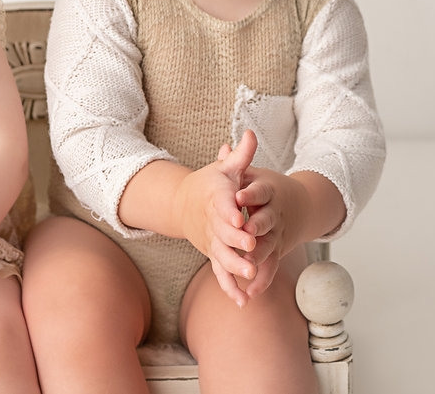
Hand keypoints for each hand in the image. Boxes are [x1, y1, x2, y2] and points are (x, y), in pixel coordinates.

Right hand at [175, 129, 258, 305]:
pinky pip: (220, 272)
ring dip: (235, 267)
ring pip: (221, 255)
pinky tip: (243, 301)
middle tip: (251, 247)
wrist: (183, 204)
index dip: (231, 210)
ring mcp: (211, 240)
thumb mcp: (225, 168)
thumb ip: (241, 155)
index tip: (240, 217)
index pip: (223, 204)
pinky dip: (230, 287)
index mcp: (216, 197)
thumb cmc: (212, 184)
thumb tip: (250, 133)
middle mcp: (211, 221)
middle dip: (236, 241)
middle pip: (222, 232)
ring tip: (250, 275)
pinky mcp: (212, 254)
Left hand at [235, 168, 307, 299]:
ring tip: (246, 267)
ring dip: (258, 258)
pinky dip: (261, 280)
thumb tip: (224, 146)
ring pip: (268, 248)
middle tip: (245, 236)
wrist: (300, 205)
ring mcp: (277, 235)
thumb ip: (238, 163)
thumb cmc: (266, 188)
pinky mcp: (277, 252)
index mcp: (268, 192)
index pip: (259, 191)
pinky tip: (249, 293)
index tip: (237, 197)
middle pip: (266, 222)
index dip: (249, 195)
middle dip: (256, 228)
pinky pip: (270, 268)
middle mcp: (275, 215)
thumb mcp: (253, 173)